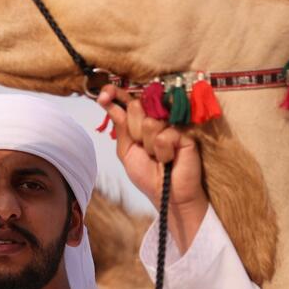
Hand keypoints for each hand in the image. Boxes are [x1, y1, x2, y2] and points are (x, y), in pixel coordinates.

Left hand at [97, 85, 208, 248]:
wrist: (167, 194)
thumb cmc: (147, 175)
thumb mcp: (127, 152)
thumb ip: (120, 127)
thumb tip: (108, 102)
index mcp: (139, 123)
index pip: (127, 102)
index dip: (116, 94)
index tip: (104, 94)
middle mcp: (155, 120)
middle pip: (136, 108)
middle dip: (134, 130)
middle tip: (142, 148)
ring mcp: (170, 125)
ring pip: (149, 123)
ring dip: (149, 146)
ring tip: (158, 158)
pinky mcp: (184, 134)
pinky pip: (163, 136)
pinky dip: (163, 152)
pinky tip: (169, 159)